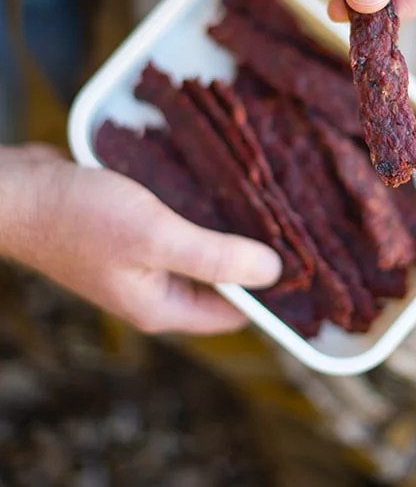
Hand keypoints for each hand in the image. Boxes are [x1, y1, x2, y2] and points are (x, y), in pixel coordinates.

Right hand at [0, 144, 280, 334]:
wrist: (19, 192)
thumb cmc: (80, 218)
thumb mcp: (156, 237)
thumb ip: (215, 258)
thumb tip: (274, 272)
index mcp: (162, 305)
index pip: (234, 314)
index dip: (270, 294)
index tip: (305, 262)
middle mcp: (154, 288)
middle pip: (219, 283)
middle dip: (252, 257)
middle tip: (291, 222)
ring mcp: (141, 259)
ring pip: (200, 250)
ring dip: (228, 229)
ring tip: (266, 200)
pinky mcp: (132, 230)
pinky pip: (180, 225)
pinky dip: (201, 210)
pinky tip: (223, 184)